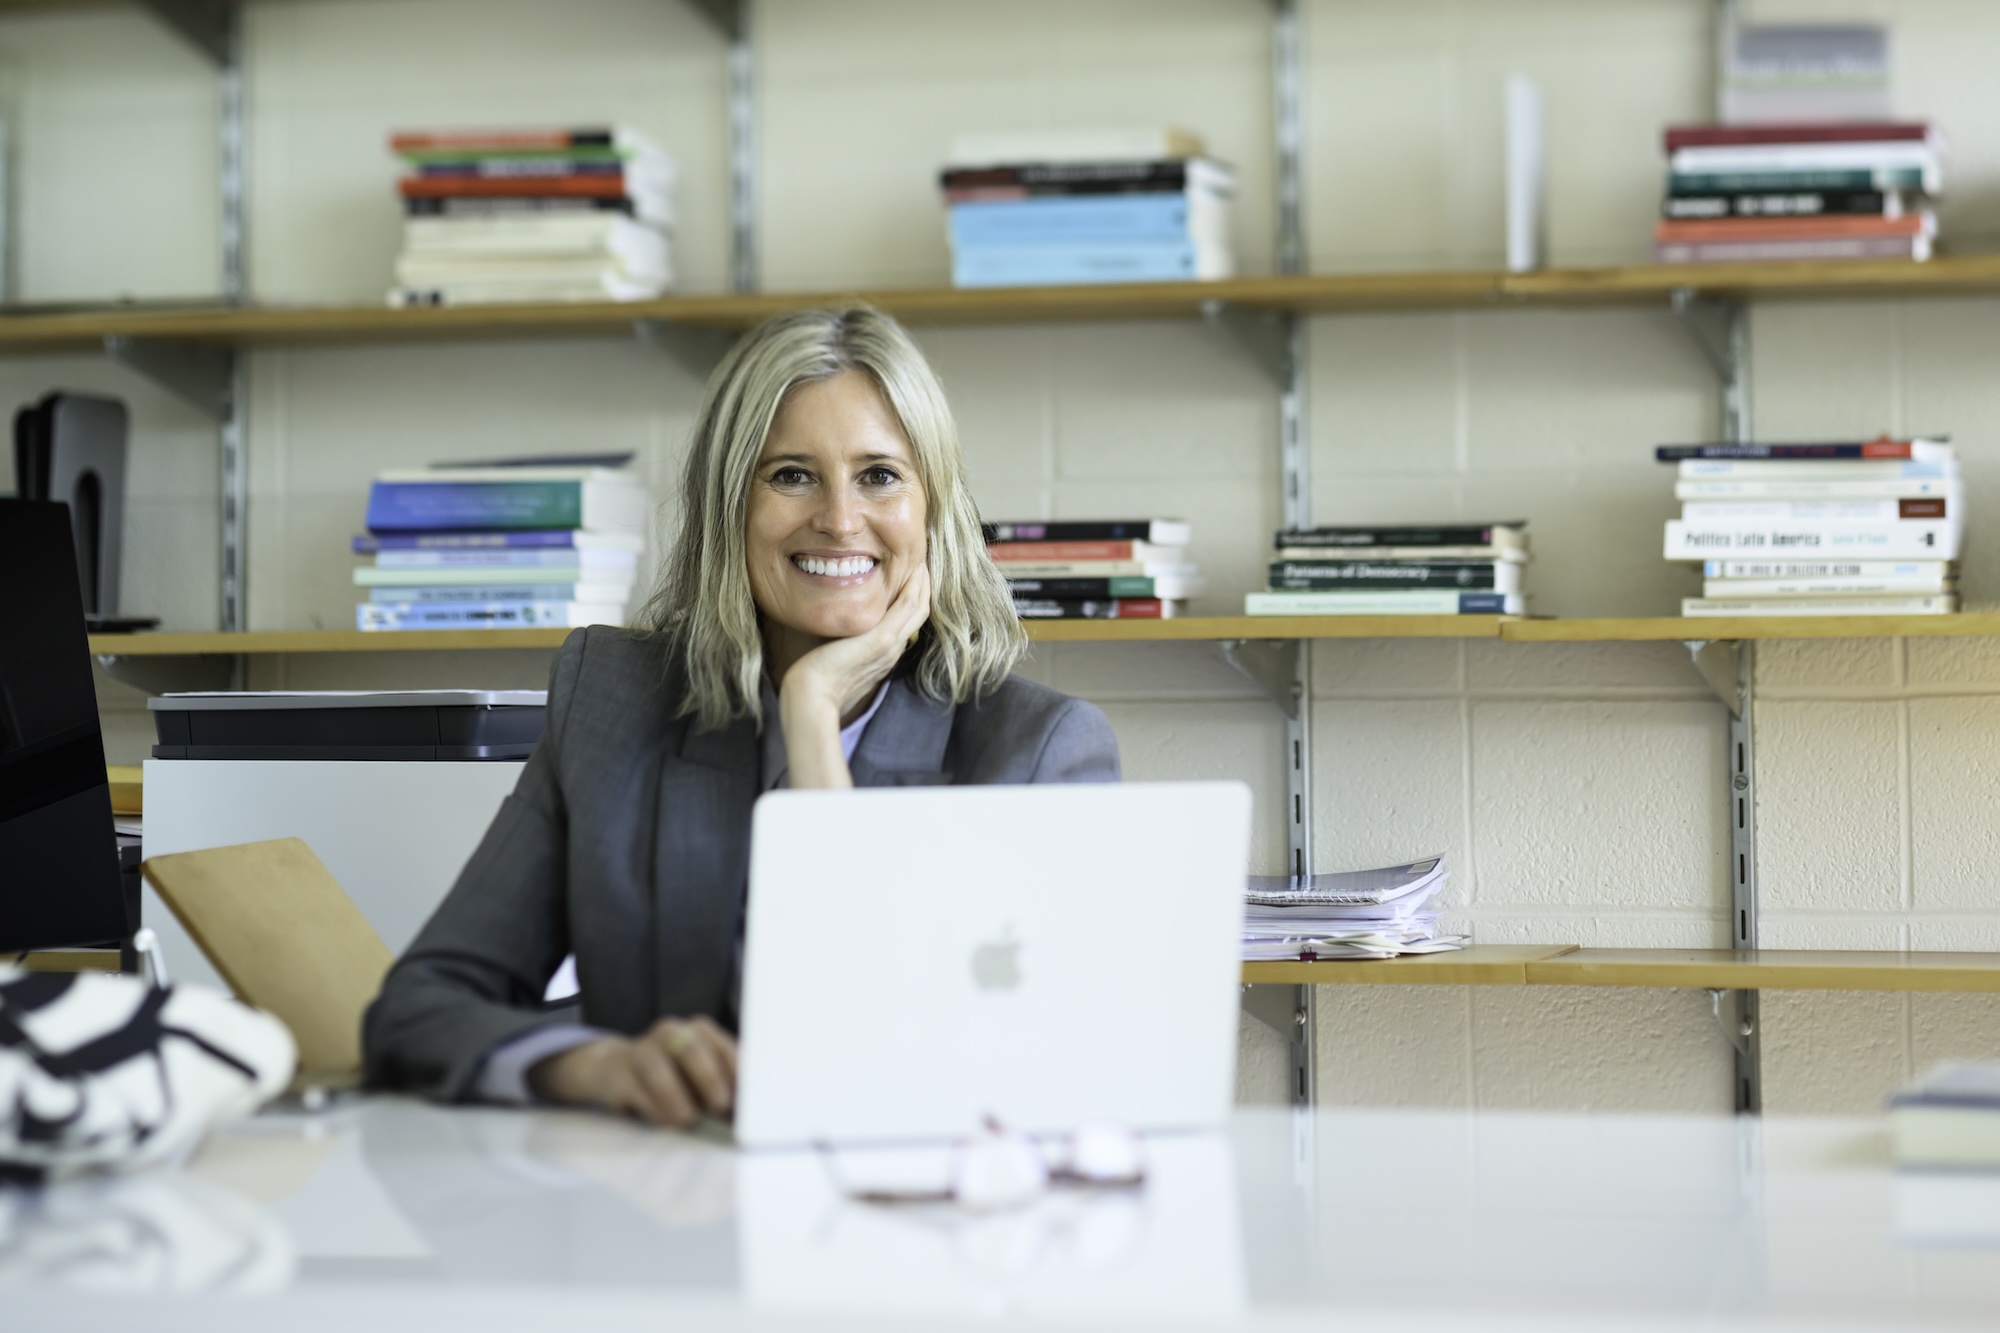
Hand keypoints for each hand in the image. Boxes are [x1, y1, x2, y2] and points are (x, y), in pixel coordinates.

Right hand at [528, 1016, 736, 1128]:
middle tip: (721, 1106)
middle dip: (710, 1080)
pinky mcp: (619, 1070)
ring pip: (659, 1068)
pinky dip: (653, 1108)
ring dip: (677, 1098)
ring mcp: (643, 1048)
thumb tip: (751, 1114)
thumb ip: (725, 1087)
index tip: (749, 1099)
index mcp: (701, 1031)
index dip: (738, 1074)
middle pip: (694, 1051)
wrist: (616, 1070)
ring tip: (687, 1119)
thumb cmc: (672, 1079)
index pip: (726, 1049)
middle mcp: (673, 1032)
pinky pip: (636, 1088)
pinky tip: (664, 1121)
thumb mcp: (700, 1078)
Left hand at [779, 562, 931, 724]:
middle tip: (922, 565)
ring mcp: (890, 644)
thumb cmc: (817, 682)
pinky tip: (914, 569)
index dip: (913, 600)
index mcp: (883, 655)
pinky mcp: (882, 639)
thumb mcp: (836, 661)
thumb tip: (836, 636)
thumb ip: (843, 647)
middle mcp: (892, 650)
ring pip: (918, 608)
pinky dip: (914, 587)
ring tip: (922, 562)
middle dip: (922, 589)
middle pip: (918, 614)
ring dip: (922, 583)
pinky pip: (907, 606)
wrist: (813, 696)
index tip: (910, 579)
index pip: (906, 623)